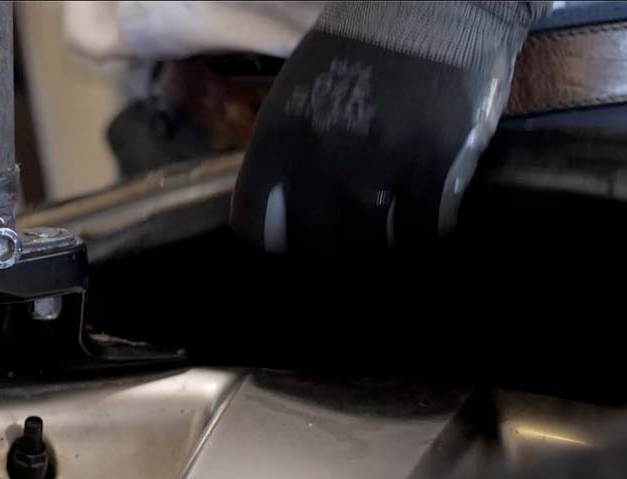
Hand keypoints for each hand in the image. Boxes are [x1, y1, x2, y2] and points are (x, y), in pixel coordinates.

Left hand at [230, 1, 544, 252]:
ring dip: (371, 245)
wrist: (432, 2)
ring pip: (365, 244)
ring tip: (377, 238)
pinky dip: (420, 236)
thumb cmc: (360, 43)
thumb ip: (286, 148)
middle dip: (325, 247)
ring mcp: (376, 168)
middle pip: (312, 242)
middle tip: (338, 241)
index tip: (287, 246)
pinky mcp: (431, 167)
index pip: (253, 224)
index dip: (269, 245)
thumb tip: (280, 203)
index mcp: (278, 141)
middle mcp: (320, 161)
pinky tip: (420, 231)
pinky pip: (420, 230)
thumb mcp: (298, 89)